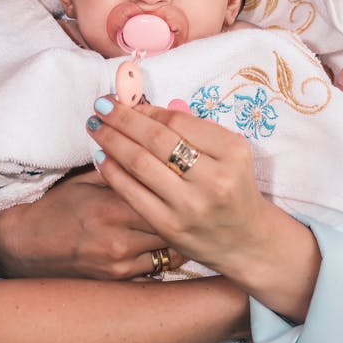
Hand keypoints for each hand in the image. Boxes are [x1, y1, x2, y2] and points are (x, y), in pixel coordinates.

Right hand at [0, 167, 183, 279]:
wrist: (22, 245)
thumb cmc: (53, 207)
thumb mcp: (84, 180)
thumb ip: (121, 168)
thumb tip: (152, 147)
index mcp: (111, 206)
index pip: (161, 191)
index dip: (180, 180)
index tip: (192, 172)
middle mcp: (119, 238)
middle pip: (172, 221)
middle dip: (187, 206)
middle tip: (201, 193)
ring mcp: (120, 263)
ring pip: (171, 248)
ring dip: (183, 231)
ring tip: (192, 216)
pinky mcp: (118, 279)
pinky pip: (158, 267)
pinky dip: (168, 252)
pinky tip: (174, 238)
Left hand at [87, 97, 321, 321]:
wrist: (247, 240)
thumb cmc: (232, 187)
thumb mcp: (228, 153)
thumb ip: (192, 130)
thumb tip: (143, 108)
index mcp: (232, 152)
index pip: (178, 122)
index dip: (146, 110)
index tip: (126, 102)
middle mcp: (213, 179)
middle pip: (156, 139)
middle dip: (122, 119)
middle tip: (101, 105)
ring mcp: (191, 206)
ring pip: (140, 164)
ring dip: (112, 140)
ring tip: (95, 126)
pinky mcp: (171, 227)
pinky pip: (133, 193)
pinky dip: (113, 172)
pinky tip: (101, 157)